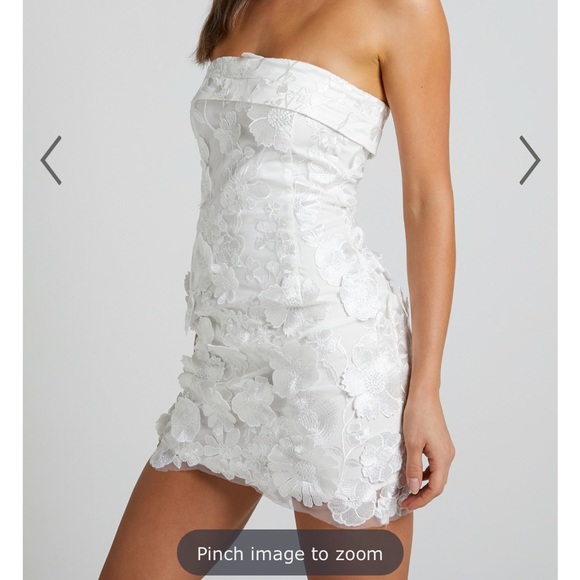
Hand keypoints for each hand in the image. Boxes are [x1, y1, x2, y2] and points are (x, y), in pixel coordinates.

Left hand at [400, 388, 454, 510]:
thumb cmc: (418, 415)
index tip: (407, 504)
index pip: (435, 488)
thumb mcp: (412, 444)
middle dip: (422, 495)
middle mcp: (448, 455)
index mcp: (443, 458)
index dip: (421, 499)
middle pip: (438, 484)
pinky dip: (425, 473)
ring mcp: (445, 449)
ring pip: (436, 474)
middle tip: (405, 501)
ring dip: (423, 484)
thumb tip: (413, 488)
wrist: (424, 394)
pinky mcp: (440, 443)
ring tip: (408, 490)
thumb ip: (413, 468)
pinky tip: (413, 473)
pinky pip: (435, 464)